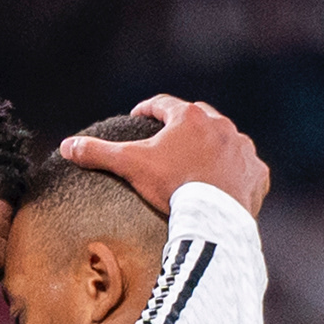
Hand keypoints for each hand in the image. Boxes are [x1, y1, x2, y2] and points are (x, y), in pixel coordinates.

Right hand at [63, 95, 268, 217]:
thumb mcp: (131, 167)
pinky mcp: (258, 173)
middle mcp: (220, 125)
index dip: (148, 110)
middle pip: (200, 117)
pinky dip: (238, 173)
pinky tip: (230, 182)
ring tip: (203, 162)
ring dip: (216, 147)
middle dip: (186, 126)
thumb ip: (99, 154)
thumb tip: (66, 146)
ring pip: (227, 140)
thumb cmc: (172, 188)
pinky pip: (248, 168)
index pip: (163, 104)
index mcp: (189, 117)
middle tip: (172, 140)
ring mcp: (242, 148)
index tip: (139, 118)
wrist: (213, 219)